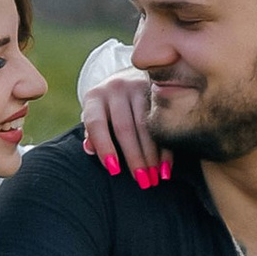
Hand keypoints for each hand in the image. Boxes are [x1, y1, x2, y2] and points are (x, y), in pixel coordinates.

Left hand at [79, 62, 167, 187]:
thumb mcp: (96, 114)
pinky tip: (167, 165)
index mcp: (95, 97)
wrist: (129, 74)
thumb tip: (90, 150)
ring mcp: (137, 86)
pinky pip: (163, 121)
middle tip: (142, 181)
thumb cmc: (109, 105)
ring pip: (146, 126)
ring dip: (152, 155)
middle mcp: (115, 88)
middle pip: (125, 128)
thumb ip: (92, 132)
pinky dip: (166, 147)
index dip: (105, 147)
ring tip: (155, 177)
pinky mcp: (157, 89)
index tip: (114, 170)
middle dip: (134, 157)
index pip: (96, 123)